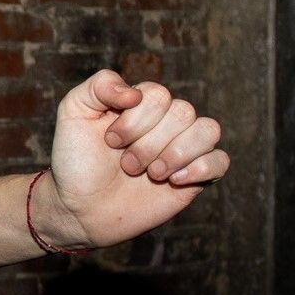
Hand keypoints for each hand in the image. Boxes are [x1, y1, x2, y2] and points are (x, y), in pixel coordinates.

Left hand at [38, 70, 230, 248]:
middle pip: (183, 112)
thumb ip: (99, 85)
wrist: (80, 209)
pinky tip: (173, 181)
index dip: (135, 119)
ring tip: (151, 173)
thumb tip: (135, 92)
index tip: (110, 141)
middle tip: (126, 164)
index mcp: (142, 104)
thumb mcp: (73, 113)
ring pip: (208, 130)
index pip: (159, 94)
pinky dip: (200, 168)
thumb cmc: (76, 161)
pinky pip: (221, 161)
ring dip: (175, 154)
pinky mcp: (195, 178)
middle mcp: (166, 122)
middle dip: (149, 143)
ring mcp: (183, 149)